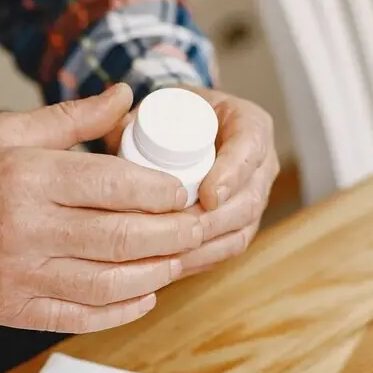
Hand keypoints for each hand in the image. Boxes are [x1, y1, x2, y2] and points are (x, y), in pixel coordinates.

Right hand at [0, 84, 203, 332]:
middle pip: (122, 238)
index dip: (162, 192)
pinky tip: (143, 294)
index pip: (116, 186)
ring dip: (155, 274)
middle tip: (197, 227)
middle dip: (172, 235)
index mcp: (28, 177)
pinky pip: (79, 317)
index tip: (184, 189)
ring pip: (108, 283)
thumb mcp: (6, 131)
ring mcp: (18, 275)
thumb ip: (71, 118)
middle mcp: (25, 229)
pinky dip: (119, 310)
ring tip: (178, 260)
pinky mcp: (10, 310)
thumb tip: (125, 96)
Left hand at [105, 86, 278, 274]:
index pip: (249, 150)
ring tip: (170, 253)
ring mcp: (254, 198)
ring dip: (205, 247)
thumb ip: (134, 117)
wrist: (184, 131)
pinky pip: (229, 250)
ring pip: (241, 232)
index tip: (208, 195)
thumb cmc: (172, 116)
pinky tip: (172, 266)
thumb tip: (112, 138)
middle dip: (214, 222)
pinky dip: (201, 259)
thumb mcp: (159, 106)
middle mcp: (260, 164)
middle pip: (249, 201)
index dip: (232, 175)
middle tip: (179, 231)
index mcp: (249, 125)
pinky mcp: (242, 225)